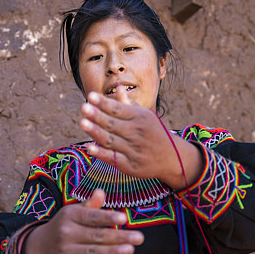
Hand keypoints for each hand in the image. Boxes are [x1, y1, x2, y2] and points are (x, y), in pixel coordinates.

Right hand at [21, 189, 143, 253]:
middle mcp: (66, 232)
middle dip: (119, 237)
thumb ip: (91, 205)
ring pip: (92, 252)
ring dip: (112, 252)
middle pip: (96, 235)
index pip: (91, 216)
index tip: (124, 218)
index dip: (107, 218)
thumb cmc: (65, 226)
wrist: (41, 246)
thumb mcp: (75, 212)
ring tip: (129, 250)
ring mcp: (64, 250)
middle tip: (138, 238)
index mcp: (70, 215)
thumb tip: (101, 192)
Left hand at [79, 87, 203, 189]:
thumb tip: (118, 87)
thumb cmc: (155, 133)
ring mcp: (134, 150)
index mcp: (140, 118)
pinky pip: (113, 158)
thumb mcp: (146, 116)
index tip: (90, 96)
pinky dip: (101, 153)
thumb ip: (129, 104)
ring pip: (111, 140)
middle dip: (97, 115)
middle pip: (113, 124)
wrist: (172, 158)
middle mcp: (137, 133)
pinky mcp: (130, 166)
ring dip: (95, 132)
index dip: (104, 103)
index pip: (118, 109)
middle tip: (83, 107)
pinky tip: (89, 147)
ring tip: (82, 122)